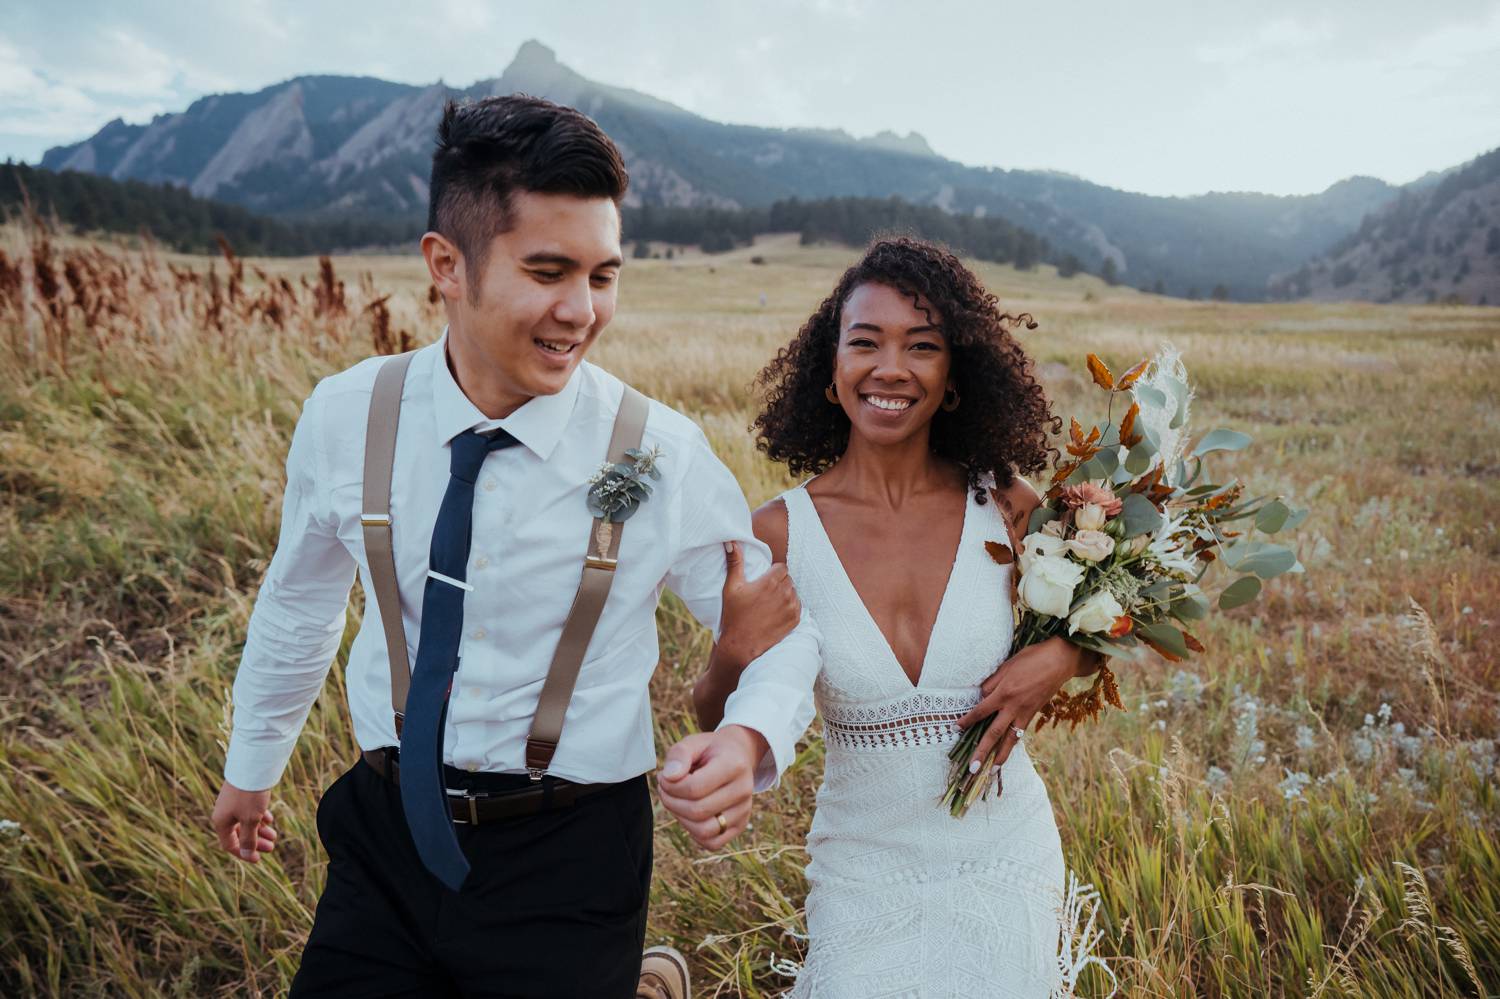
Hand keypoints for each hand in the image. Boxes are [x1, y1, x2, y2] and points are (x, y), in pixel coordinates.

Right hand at [211, 780, 278, 864]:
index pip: (230, 845)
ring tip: (274, 835)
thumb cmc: (249, 795)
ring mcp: (232, 803)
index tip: (259, 859)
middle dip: (255, 842)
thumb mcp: (251, 820)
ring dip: (259, 830)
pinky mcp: (241, 794)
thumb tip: (247, 856)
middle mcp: (224, 813)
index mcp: (221, 822)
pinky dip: (259, 817)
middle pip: (239, 834)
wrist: (252, 765)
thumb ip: (248, 839)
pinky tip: (269, 819)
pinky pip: (248, 810)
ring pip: (245, 822)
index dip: (244, 853)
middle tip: (272, 847)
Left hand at [655, 724, 767, 849]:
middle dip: (671, 802)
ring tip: (675, 801)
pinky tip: (688, 814)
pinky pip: (712, 843)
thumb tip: (668, 777)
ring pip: (704, 831)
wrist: (737, 756)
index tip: (664, 776)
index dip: (671, 786)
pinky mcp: (740, 826)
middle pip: (698, 811)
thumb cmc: (711, 750)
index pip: (695, 787)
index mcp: (734, 765)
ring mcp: (744, 811)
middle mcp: (744, 790)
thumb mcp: (694, 742)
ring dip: (680, 818)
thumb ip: (679, 754)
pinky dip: (694, 832)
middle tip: (664, 788)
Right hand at [717, 541, 799, 670]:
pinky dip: (790, 607)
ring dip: (785, 594)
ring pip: (794, 592)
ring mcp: (791, 607)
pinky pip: (798, 606)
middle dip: (779, 583)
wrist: (741, 645)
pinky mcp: (795, 620)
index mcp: (769, 581)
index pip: (782, 567)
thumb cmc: (733, 616)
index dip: (773, 572)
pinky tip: (776, 613)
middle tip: (765, 593)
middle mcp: (784, 592)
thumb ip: (734, 562)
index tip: (764, 581)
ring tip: (770, 604)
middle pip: (788, 579)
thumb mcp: (731, 587)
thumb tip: (731, 541)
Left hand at [956, 637, 1088, 774]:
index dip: (968, 720)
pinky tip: (1006, 751)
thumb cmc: (1031, 659)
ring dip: (1000, 756)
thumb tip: (981, 696)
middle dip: (982, 751)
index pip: (981, 711)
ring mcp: (1025, 713)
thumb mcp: (1007, 666)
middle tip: (972, 768)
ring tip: (992, 771)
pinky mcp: (1033, 714)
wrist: (1059, 662)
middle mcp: (1013, 707)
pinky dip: (1012, 744)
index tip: (956, 728)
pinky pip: (1020, 733)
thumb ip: (992, 683)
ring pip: (1010, 740)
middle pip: (993, 733)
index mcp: (1004, 693)